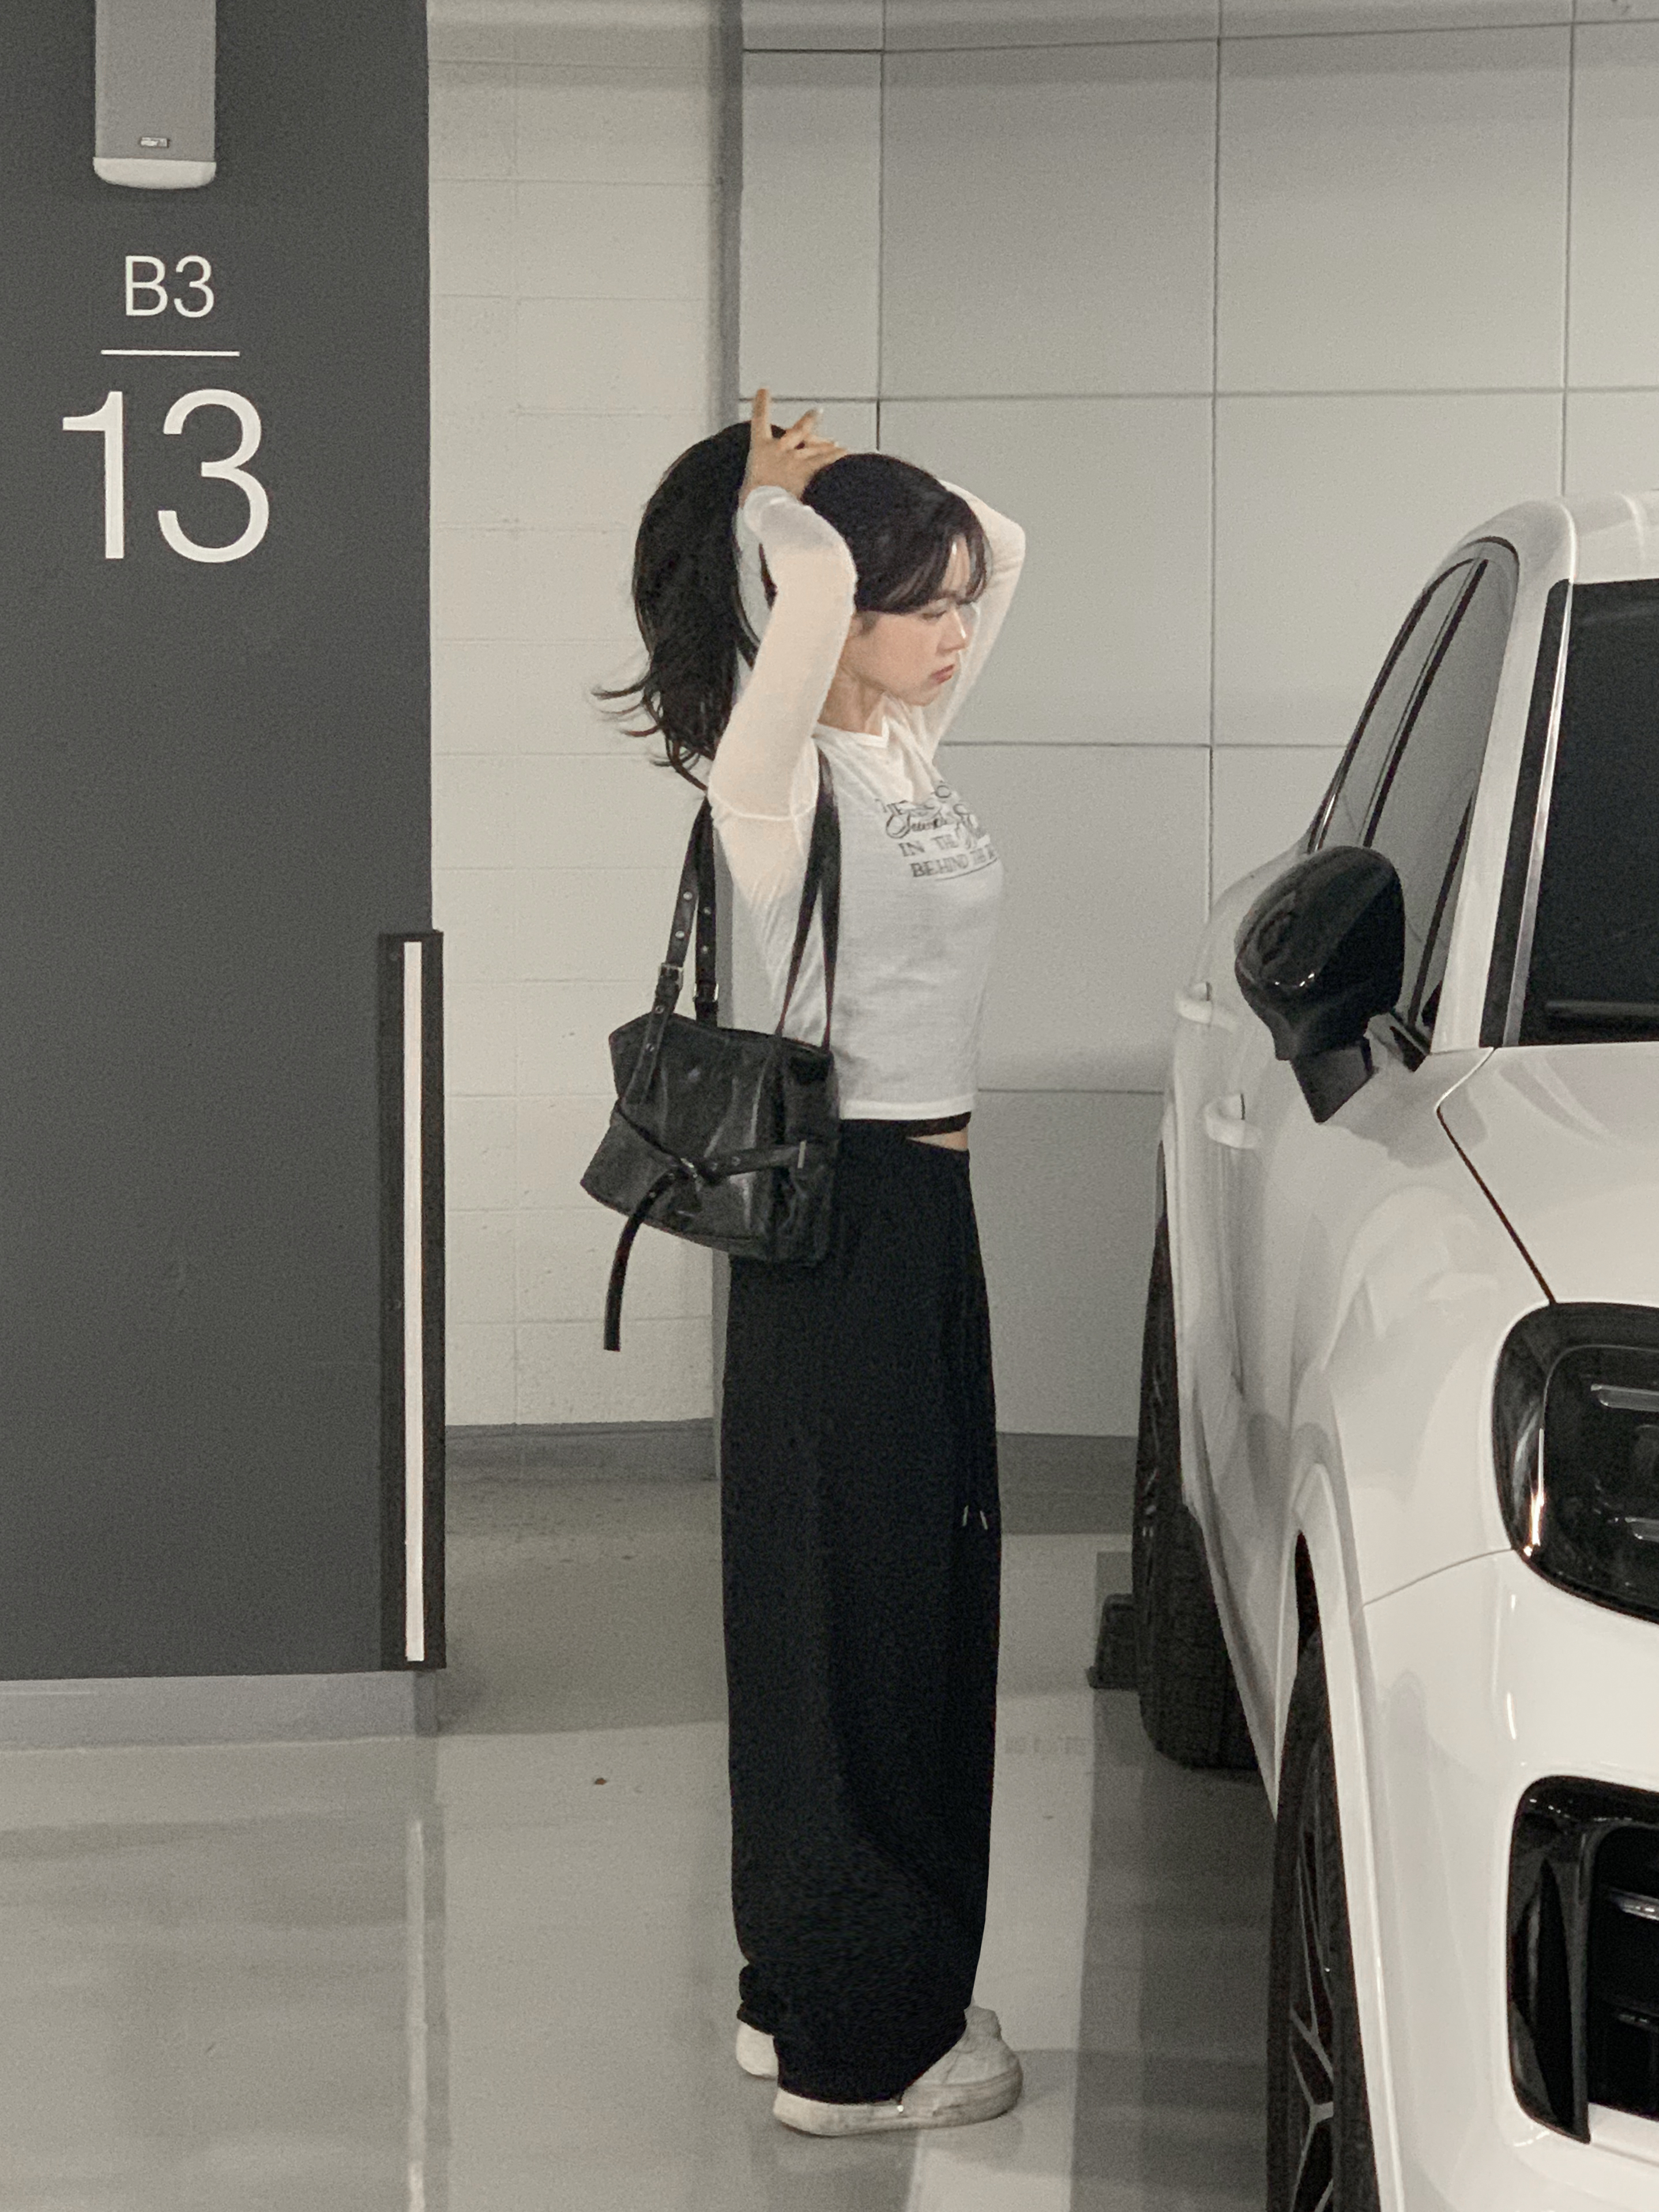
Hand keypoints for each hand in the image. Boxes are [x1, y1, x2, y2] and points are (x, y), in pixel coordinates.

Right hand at [740, 387, 847, 502]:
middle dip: (809, 420)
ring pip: (816, 448)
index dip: (761, 404)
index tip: (763, 390)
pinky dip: (837, 456)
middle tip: (818, 411)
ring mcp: (796, 458)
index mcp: (760, 449)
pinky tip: (846, 452)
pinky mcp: (808, 470)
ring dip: (827, 445)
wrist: (765, 506)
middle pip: (799, 430)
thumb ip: (750, 488)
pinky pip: (826, 461)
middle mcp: (780, 448)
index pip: (759, 420)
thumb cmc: (753, 501)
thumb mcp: (746, 492)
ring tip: (837, 443)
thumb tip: (746, 497)